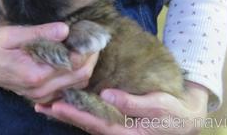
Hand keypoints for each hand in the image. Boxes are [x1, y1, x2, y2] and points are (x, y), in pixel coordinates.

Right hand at [0, 23, 98, 102]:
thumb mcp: (13, 34)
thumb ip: (39, 33)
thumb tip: (65, 29)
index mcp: (35, 73)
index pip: (73, 63)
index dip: (86, 48)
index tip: (90, 33)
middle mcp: (41, 89)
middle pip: (80, 75)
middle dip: (91, 56)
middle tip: (94, 39)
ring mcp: (42, 96)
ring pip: (78, 84)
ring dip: (86, 66)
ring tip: (87, 47)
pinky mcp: (42, 98)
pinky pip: (69, 89)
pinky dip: (77, 76)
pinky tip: (76, 61)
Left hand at [35, 81, 208, 133]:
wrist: (185, 118)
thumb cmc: (173, 112)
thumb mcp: (159, 106)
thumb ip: (133, 103)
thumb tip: (107, 96)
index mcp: (126, 132)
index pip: (96, 123)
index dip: (76, 115)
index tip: (57, 106)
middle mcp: (116, 133)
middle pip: (84, 124)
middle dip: (62, 115)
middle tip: (41, 105)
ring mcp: (114, 128)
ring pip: (85, 121)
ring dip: (65, 114)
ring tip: (44, 105)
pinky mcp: (114, 122)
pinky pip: (91, 117)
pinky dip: (76, 111)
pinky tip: (63, 103)